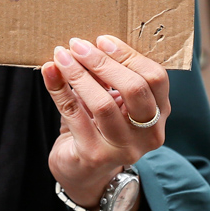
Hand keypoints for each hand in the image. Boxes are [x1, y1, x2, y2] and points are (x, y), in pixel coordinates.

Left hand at [40, 35, 169, 210]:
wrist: (83, 170)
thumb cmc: (99, 125)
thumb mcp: (112, 99)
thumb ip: (107, 76)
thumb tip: (85, 43)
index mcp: (159, 112)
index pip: (155, 78)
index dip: (129, 55)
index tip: (101, 39)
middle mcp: (149, 133)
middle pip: (135, 89)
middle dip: (103, 62)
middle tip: (78, 45)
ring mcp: (123, 148)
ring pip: (103, 104)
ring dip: (79, 75)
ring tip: (62, 56)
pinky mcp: (95, 155)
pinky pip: (74, 115)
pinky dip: (60, 90)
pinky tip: (50, 72)